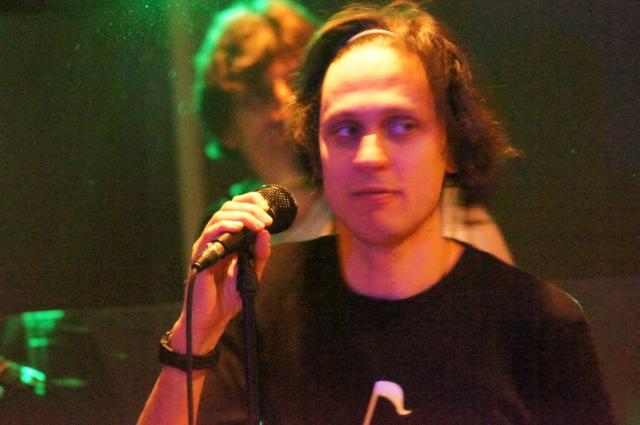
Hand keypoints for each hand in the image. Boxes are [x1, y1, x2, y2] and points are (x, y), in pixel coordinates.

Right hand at [172, 191, 273, 353]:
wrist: (212, 319)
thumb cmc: (227, 298)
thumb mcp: (252, 274)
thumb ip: (259, 255)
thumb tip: (266, 233)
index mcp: (227, 240)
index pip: (236, 210)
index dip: (250, 203)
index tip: (268, 208)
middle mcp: (215, 239)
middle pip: (229, 208)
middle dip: (251, 208)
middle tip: (267, 219)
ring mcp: (206, 246)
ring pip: (220, 216)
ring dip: (242, 216)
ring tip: (258, 223)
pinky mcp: (200, 255)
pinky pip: (210, 233)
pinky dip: (225, 226)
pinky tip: (239, 227)